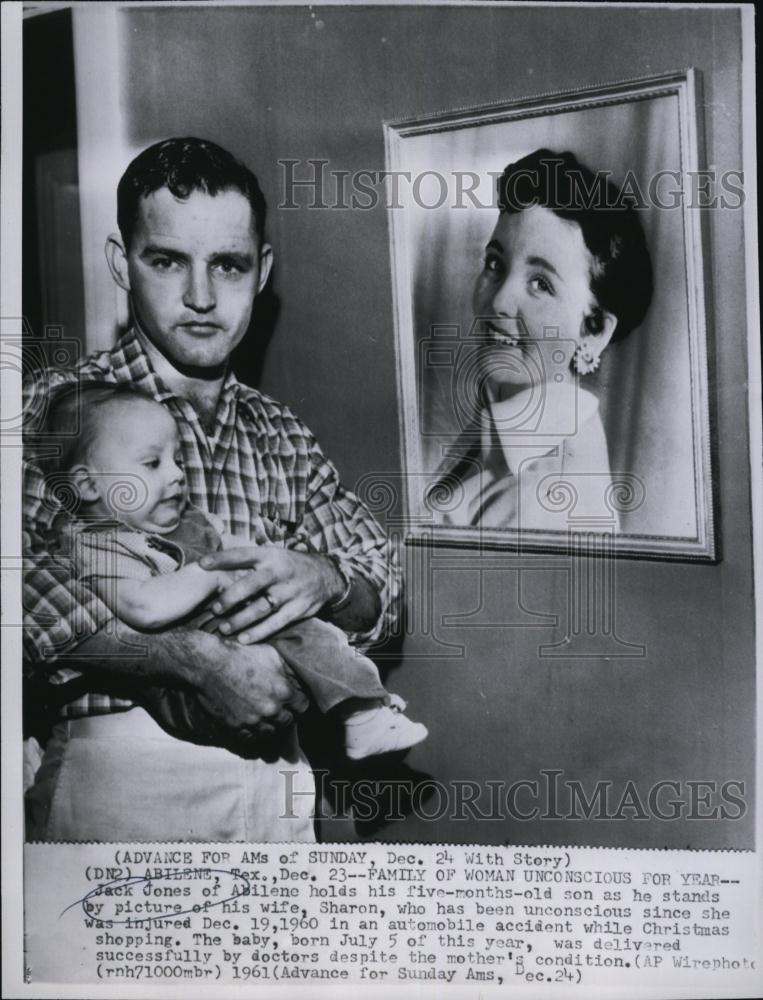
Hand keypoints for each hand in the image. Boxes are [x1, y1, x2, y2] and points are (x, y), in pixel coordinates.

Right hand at [192, 639, 303, 740]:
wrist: (210, 663)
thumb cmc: (242, 654)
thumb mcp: (272, 655)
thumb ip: (290, 669)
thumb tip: (301, 678)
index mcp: (283, 692)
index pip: (303, 706)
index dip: (298, 701)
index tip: (293, 698)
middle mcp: (271, 710)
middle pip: (288, 721)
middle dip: (285, 713)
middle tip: (278, 705)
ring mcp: (253, 721)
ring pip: (271, 732)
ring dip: (270, 724)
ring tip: (265, 714)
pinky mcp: (236, 727)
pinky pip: (251, 738)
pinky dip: (253, 731)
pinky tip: (251, 721)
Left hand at [200, 545, 344, 643]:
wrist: (325, 575)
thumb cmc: (288, 565)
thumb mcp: (272, 553)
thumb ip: (246, 556)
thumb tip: (213, 551)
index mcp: (269, 556)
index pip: (242, 555)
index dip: (222, 559)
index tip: (202, 564)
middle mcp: (279, 572)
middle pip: (252, 584)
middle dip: (231, 597)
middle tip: (214, 608)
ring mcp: (290, 592)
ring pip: (262, 607)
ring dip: (241, 619)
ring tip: (224, 628)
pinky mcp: (298, 609)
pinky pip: (276, 623)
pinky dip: (259, 632)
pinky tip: (243, 639)